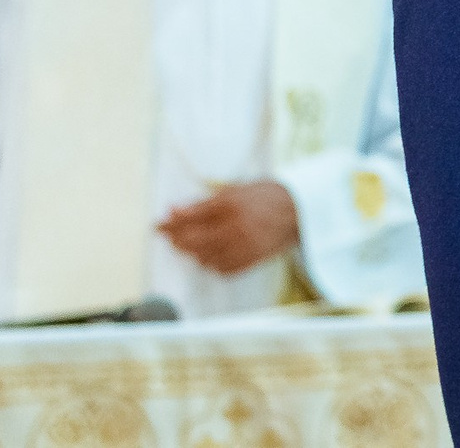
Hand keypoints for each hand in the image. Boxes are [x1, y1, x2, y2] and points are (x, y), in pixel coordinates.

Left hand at [159, 180, 299, 274]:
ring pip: (204, 258)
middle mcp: (235, 228)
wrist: (301, 211)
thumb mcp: (236, 189)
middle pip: (193, 241)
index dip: (170, 222)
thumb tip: (175, 210)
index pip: (190, 217)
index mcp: (231, 205)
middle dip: (177, 239)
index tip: (158, 225)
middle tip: (169, 236)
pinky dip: (211, 264)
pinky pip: (221, 269)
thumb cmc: (268, 195)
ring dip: (192, 252)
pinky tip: (210, 256)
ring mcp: (243, 247)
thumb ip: (205, 201)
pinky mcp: (250, 260)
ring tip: (189, 245)